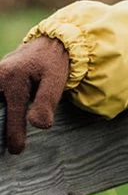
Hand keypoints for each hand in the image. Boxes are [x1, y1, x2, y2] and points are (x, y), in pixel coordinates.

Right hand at [0, 36, 70, 153]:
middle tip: (7, 148)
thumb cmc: (54, 63)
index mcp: (13, 79)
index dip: (14, 134)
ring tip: (5, 140)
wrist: (50, 43)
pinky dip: (3, 111)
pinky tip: (6, 123)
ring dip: (2, 118)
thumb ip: (46, 103)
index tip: (16, 150)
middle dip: (2, 126)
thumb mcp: (55, 81)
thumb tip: (38, 125)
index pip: (13, 114)